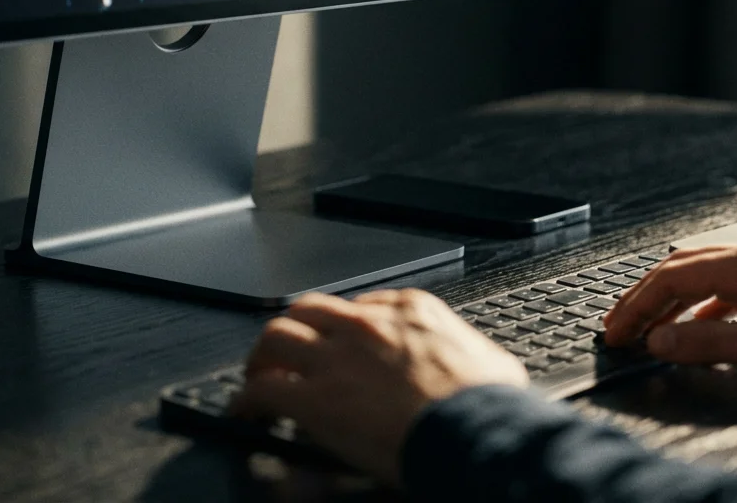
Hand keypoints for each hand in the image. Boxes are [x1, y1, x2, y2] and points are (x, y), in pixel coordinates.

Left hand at [231, 289, 529, 483]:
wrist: (474, 432)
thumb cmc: (488, 405)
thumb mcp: (491, 361)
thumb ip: (470, 353)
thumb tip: (483, 368)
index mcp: (410, 309)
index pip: (360, 304)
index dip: (342, 327)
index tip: (338, 344)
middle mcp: (366, 324)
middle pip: (308, 309)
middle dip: (294, 328)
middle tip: (286, 352)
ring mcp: (336, 358)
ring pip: (276, 336)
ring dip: (262, 357)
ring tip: (258, 375)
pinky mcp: (315, 398)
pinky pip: (264, 390)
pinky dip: (247, 400)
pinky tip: (245, 412)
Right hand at [603, 240, 736, 385]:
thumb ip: (707, 343)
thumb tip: (659, 341)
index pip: (671, 277)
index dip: (636, 305)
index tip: (616, 330)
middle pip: (681, 268)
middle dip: (643, 298)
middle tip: (618, 325)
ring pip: (703, 274)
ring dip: (670, 301)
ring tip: (649, 328)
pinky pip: (727, 284)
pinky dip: (700, 304)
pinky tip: (698, 326)